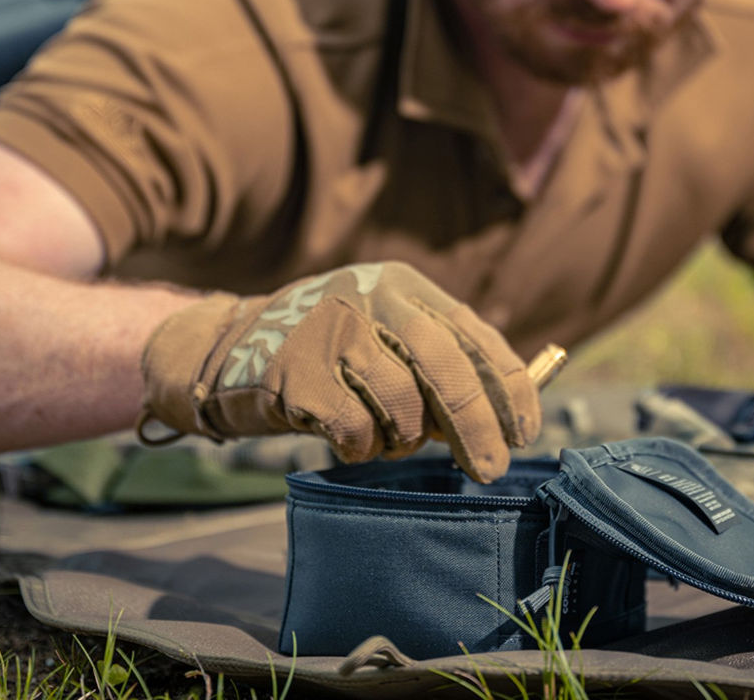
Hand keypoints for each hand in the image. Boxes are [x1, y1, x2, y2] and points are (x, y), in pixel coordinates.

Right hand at [139, 261, 541, 481]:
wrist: (228, 347)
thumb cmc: (326, 354)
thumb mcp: (384, 340)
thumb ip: (435, 370)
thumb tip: (500, 422)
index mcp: (401, 285)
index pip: (470, 331)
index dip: (506, 382)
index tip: (526, 428)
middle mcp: (369, 295)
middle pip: (442, 362)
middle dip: (476, 423)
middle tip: (492, 468)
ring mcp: (329, 329)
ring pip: (401, 402)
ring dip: (406, 438)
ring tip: (391, 440)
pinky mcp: (294, 370)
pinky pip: (355, 428)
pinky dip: (363, 446)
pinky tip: (350, 439)